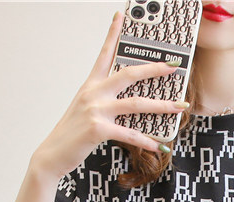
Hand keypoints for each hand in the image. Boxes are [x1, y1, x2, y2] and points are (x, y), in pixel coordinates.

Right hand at [32, 11, 185, 180]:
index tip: (121, 16)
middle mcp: (94, 93)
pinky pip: (130, 134)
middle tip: (173, 65)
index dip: (113, 34)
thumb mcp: (86, 109)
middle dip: (154, 69)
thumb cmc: (72, 133)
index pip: (104, 54)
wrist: (53, 153)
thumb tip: (130, 103)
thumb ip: (104, 101)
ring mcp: (96, 110)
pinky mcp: (99, 129)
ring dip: (161, 105)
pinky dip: (147, 141)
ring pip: (136, 103)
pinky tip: (159, 145)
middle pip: (129, 74)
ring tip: (179, 106)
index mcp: (91, 85)